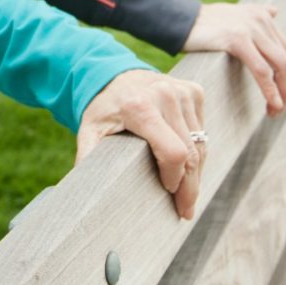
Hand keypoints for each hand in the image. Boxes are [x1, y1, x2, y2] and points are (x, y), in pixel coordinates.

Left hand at [77, 69, 207, 218]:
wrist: (114, 74)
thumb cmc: (103, 109)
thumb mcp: (90, 131)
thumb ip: (87, 156)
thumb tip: (83, 189)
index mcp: (140, 107)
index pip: (173, 153)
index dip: (176, 179)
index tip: (168, 194)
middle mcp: (165, 96)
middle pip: (191, 153)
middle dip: (190, 186)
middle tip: (186, 210)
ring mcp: (182, 91)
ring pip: (200, 144)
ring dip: (197, 172)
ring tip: (189, 194)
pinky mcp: (193, 91)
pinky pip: (202, 130)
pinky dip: (198, 150)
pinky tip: (189, 166)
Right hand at [180, 3, 285, 115]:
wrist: (178, 19)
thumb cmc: (203, 23)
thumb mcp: (234, 13)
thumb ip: (255, 14)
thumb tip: (274, 10)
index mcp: (263, 16)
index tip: (285, 95)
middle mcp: (261, 20)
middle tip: (280, 107)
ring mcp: (251, 28)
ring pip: (281, 65)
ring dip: (284, 92)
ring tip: (275, 110)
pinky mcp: (237, 39)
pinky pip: (261, 70)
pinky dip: (270, 89)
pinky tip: (272, 103)